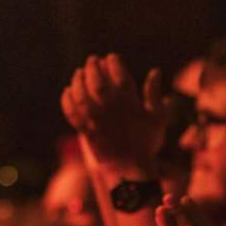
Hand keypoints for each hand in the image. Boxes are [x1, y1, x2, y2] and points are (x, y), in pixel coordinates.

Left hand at [61, 53, 167, 168]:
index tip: (112, 57)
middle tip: (92, 60)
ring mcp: (97, 121)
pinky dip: (67, 100)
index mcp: (130, 104)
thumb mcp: (158, 118)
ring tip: (79, 73)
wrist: (131, 168)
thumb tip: (156, 71)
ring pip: (82, 95)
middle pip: (98, 82)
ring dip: (79, 81)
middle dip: (94, 68)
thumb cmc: (147, 142)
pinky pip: (72, 112)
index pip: (120, 75)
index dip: (114, 63)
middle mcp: (112, 110)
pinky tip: (68, 91)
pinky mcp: (85, 130)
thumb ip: (155, 94)